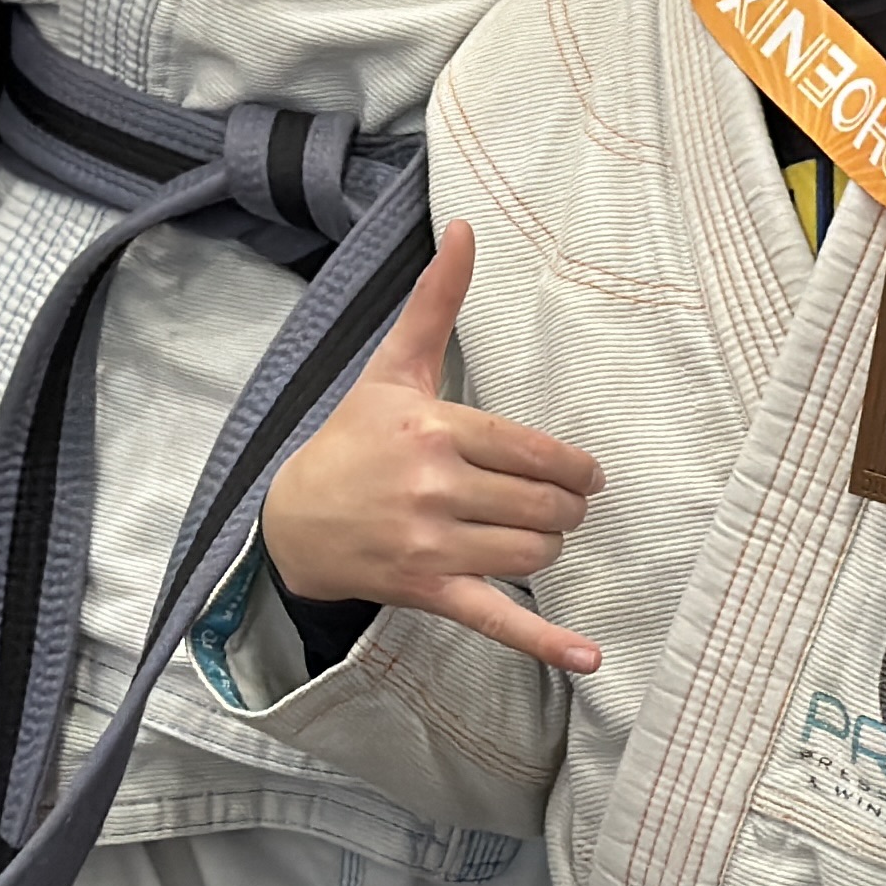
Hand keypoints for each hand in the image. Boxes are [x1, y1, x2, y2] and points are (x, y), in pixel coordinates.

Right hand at [261, 226, 605, 676]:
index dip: (571, 468)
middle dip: (563, 508)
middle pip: (543, 505)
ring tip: (532, 535)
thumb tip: (464, 226)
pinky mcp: (430, 592)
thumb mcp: (394, 368)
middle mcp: (435, 486)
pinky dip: (548, 644)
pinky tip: (590, 659)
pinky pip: (500, 620)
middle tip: (555, 505)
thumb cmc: (354, 439)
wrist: (295, 520)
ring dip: (546, 547)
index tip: (584, 475)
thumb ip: (437, 300)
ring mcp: (431, 544)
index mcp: (434, 427)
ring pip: (533, 553)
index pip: (531, 450)